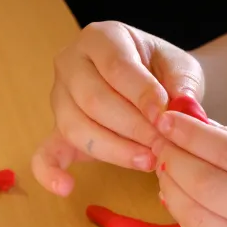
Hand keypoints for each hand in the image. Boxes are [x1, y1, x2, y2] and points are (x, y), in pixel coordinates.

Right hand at [31, 21, 204, 195]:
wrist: (153, 87)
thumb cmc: (164, 74)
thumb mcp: (181, 69)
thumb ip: (182, 85)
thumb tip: (181, 108)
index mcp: (101, 38)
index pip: (115, 66)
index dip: (140, 94)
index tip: (165, 118)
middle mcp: (70, 63)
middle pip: (92, 99)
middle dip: (131, 127)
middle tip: (163, 145)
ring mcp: (59, 99)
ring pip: (76, 127)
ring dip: (114, 150)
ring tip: (147, 161)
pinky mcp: (56, 132)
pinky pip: (44, 154)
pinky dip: (50, 173)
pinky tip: (66, 188)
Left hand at [151, 110, 226, 226]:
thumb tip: (197, 125)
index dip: (191, 135)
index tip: (167, 119)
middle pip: (205, 185)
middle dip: (173, 159)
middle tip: (158, 143)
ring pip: (195, 216)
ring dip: (170, 188)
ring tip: (163, 168)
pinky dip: (182, 215)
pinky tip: (176, 197)